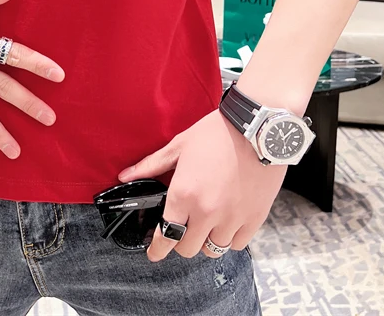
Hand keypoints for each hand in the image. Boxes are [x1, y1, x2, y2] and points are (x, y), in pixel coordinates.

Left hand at [117, 110, 285, 260]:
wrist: (258, 129)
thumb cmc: (216, 133)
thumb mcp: (179, 146)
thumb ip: (151, 165)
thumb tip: (125, 176)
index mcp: (184, 194)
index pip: (166, 236)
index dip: (157, 249)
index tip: (154, 253)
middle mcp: (206, 212)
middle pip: (188, 249)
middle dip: (181, 241)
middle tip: (183, 229)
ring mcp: (232, 218)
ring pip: (213, 249)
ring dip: (206, 240)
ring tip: (206, 224)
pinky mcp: (254, 219)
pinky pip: (238, 244)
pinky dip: (230, 237)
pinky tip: (226, 222)